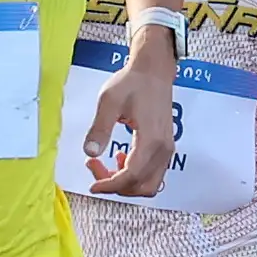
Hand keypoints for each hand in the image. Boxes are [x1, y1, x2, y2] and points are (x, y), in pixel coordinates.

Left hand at [83, 37, 177, 196]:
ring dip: (126, 183)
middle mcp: (163, 149)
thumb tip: (90, 152)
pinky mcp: (165, 147)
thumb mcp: (109, 102)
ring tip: (107, 165)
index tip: (93, 184)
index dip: (110, 185)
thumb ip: (99, 129)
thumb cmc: (133, 82)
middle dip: (116, 185)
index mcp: (151, 140)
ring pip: (149, 184)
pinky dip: (135, 176)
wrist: (153, 71)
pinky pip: (152, 174)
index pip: (131, 176)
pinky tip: (121, 159)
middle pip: (142, 186)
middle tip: (96, 169)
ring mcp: (167, 150)